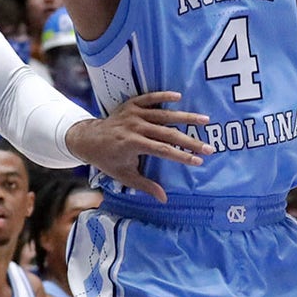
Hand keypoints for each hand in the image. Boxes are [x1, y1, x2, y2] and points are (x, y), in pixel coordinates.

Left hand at [65, 91, 214, 202]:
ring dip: (185, 117)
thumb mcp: (124, 176)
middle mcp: (135, 127)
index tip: (198, 161)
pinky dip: (163, 96)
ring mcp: (134, 113)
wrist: (88, 138)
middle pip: (168, 133)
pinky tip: (179, 97)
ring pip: (164, 114)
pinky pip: (150, 98)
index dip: (181, 156)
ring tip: (205, 120)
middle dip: (190, 141)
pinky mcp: (132, 104)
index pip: (163, 151)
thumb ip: (145, 186)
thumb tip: (164, 199)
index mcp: (133, 144)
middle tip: (209, 147)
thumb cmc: (107, 159)